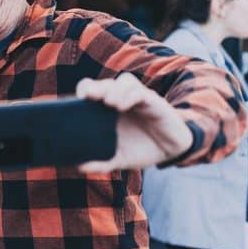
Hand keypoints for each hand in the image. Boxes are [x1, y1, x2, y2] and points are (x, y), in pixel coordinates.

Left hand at [75, 74, 192, 172]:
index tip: (75, 102)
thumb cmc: (142, 150)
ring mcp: (138, 98)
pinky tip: (122, 107)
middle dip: (94, 87)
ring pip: (123, 81)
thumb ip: (102, 163)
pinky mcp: (154, 101)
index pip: (92, 89)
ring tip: (108, 104)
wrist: (171, 151)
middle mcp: (122, 99)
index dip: (84, 91)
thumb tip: (79, 167)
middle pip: (105, 83)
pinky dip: (130, 96)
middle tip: (87, 97)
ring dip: (113, 89)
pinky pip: (140, 92)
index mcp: (109, 110)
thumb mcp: (120, 159)